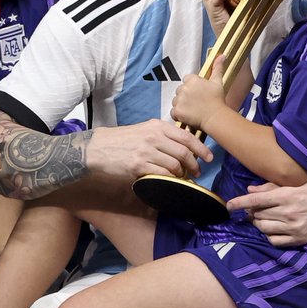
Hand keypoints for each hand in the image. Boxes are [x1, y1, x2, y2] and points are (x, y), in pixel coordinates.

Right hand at [88, 120, 212, 180]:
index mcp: (156, 126)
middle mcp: (153, 137)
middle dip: (194, 164)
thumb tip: (182, 148)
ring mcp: (146, 151)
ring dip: (182, 174)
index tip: (209, 157)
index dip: (201, 148)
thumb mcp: (142, 130)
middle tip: (197, 172)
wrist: (97, 148)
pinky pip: (162, 174)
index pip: (186, 136)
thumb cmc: (120, 140)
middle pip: (184, 152)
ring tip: (182, 177)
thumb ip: (161, 136)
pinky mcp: (138, 166)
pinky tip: (170, 181)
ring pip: (175, 164)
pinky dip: (170, 179)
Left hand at [170, 55, 228, 132]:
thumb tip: (222, 55)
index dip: (192, 88)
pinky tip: (187, 116)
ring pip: (176, 101)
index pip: (186, 80)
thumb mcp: (218, 82)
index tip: (199, 94)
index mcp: (192, 80)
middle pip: (180, 91)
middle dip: (185, 96)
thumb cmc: (217, 100)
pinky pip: (173, 113)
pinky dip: (178, 115)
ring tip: (193, 110)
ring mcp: (179, 100)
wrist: (216, 117)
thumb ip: (217, 68)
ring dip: (181, 106)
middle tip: (196, 103)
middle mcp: (183, 88)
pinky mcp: (177, 111)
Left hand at [225, 177, 306, 246]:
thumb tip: (251, 190)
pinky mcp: (299, 239)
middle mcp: (288, 213)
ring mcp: (294, 228)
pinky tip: (272, 229)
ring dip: (259, 223)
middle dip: (252, 212)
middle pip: (258, 215)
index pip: (255, 201)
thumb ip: (272, 186)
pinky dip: (269, 235)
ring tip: (264, 217)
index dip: (239, 203)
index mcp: (287, 195)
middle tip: (255, 208)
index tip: (229, 205)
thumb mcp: (297, 181)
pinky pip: (274, 241)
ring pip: (263, 228)